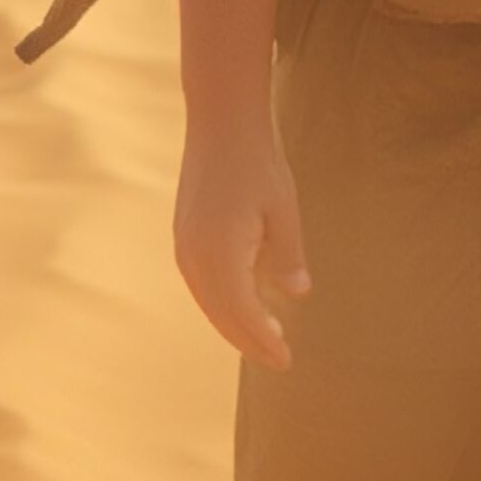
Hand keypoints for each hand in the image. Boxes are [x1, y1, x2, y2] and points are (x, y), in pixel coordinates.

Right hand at [174, 122, 311, 368]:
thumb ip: (288, 256)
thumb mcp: (283, 209)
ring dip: (234, 324)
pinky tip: (241, 302)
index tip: (286, 359)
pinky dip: (221, 302)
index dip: (265, 340)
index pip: (243, 314)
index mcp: (221, 254)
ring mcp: (184, 246)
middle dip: (249, 340)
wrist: (221, 121)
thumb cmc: (258, 161)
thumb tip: (297, 296)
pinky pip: (201, 284)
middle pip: (222, 315)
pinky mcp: (183, 235)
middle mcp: (195, 256)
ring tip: (264, 336)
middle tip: (279, 358)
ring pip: (208, 302)